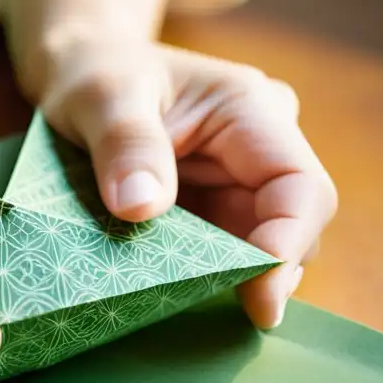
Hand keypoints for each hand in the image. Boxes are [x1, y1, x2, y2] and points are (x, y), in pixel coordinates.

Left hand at [34, 36, 336, 328]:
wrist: (81, 71)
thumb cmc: (94, 72)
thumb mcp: (98, 97)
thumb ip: (125, 145)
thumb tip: (142, 207)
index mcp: (250, 111)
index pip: (301, 188)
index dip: (288, 247)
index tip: (257, 298)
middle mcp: (258, 150)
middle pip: (290, 228)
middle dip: (258, 275)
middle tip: (211, 311)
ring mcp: (238, 183)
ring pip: (259, 250)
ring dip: (226, 280)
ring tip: (177, 300)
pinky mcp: (213, 209)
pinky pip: (223, 254)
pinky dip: (201, 277)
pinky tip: (169, 292)